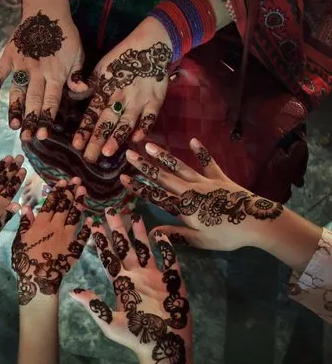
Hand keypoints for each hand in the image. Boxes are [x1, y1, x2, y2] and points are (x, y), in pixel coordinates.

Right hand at [0, 0, 84, 140]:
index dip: (46, 117)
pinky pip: (1, 70)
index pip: (51, 99)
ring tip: (13, 125)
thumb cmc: (65, 35)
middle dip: (30, 120)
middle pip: (33, 99)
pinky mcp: (10, 54)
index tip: (43, 133)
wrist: (47, 10)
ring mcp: (22, 63)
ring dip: (14, 108)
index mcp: (56, 73)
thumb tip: (80, 91)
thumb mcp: (78, 54)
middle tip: (27, 138)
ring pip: (17, 90)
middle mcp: (38, 71)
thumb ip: (78, 75)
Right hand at [12, 178, 91, 304]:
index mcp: (41, 224)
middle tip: (77, 180)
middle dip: (70, 192)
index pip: (50, 204)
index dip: (57, 192)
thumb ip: (25, 223)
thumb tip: (26, 207)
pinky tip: (92, 218)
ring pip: (74, 216)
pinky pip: (83, 236)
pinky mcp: (75, 248)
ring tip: (83, 191)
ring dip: (79, 203)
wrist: (38, 280)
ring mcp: (67, 237)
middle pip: (64, 207)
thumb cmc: (25, 260)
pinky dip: (88, 227)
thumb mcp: (19, 240)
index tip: (63, 181)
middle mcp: (56, 227)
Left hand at [71, 210, 192, 363]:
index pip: (108, 258)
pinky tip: (161, 234)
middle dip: (117, 229)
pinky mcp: (172, 281)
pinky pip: (170, 261)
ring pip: (145, 249)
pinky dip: (166, 248)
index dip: (101, 242)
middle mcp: (136, 275)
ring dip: (139, 233)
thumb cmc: (135, 336)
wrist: (163, 348)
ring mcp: (154, 277)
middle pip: (125, 248)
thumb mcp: (110, 323)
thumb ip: (94, 306)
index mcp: (121, 283)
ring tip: (134, 214)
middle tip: (110, 209)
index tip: (93, 224)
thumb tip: (72, 292)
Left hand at [72, 20, 172, 162]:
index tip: (76, 145)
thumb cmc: (122, 57)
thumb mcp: (101, 68)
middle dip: (96, 140)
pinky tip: (137, 141)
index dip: (84, 129)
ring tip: (107, 152)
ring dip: (116, 137)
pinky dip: (144, 128)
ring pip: (126, 122)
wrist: (151, 44)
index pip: (92, 113)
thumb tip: (74, 95)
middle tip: (89, 158)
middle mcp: (120, 96)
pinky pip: (150, 117)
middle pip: (106, 121)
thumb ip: (88, 85)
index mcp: (105, 89)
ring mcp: (139, 99)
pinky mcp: (156, 99)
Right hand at [120, 139, 284, 250]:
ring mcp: (205, 182)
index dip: (138, 187)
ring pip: (180, 167)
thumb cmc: (228, 235)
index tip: (123, 177)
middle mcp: (190, 190)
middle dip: (144, 166)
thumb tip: (152, 233)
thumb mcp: (200, 240)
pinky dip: (202, 152)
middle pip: (163, 177)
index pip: (156, 195)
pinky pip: (209, 163)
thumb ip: (176, 234)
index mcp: (184, 207)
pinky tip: (193, 141)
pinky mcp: (220, 179)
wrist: (258, 223)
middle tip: (129, 154)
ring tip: (149, 145)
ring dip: (164, 156)